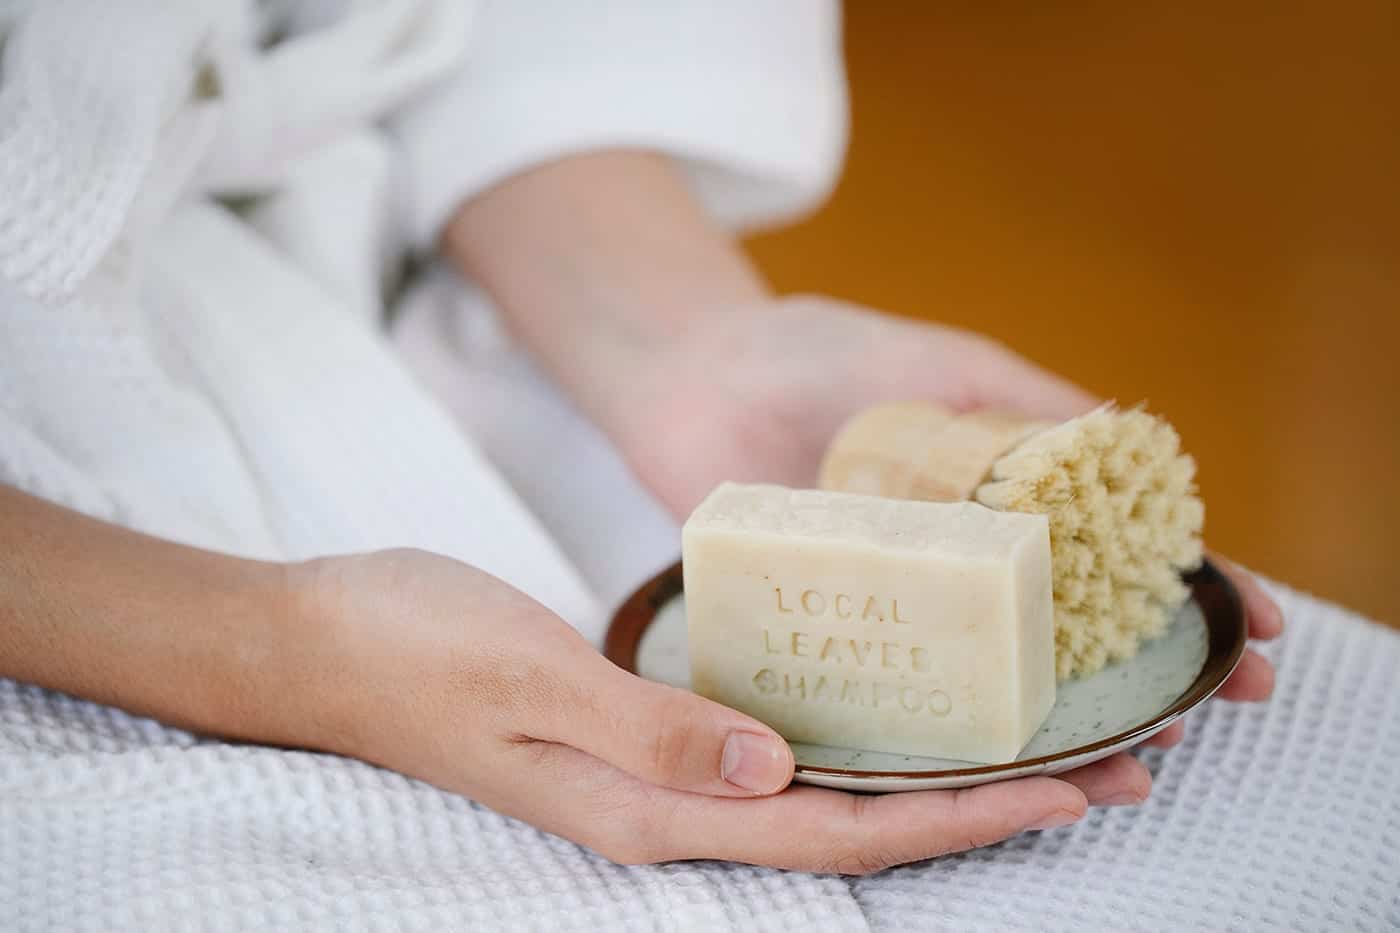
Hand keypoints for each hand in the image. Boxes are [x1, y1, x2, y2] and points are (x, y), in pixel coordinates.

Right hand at [291, 548, 1151, 871]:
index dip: (954, 820)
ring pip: (822, 799)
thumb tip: (774, 769)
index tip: (1067, 791)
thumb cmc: (411, 646)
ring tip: (1033, 752)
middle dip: (977, 810)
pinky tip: (894, 717)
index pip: (831, 834)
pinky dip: (853, 746)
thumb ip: (648, 731)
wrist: (320, 640)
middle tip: (1105, 774)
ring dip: (929, 782)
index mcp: (644, 810)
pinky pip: (773, 757)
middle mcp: (664, 811)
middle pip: (852, 830)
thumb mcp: (523, 676)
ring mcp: (652, 781)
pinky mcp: (642, 739)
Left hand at [620, 296, 1279, 738]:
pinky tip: (990, 759)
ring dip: (1062, 724)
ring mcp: (896, 601)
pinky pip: (891, 689)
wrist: (692, 374)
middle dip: (1144, 677)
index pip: (1112, 553)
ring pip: (989, 677)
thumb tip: (1131, 440)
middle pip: (1066, 632)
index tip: (1252, 627)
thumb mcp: (942, 365)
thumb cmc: (820, 354)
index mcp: (999, 498)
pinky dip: (942, 728)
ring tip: (1121, 762)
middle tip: (1202, 711)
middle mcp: (957, 561)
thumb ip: (1026, 405)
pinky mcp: (826, 628)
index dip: (1187, 589)